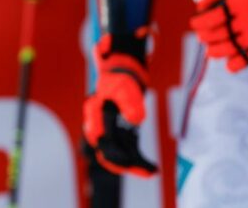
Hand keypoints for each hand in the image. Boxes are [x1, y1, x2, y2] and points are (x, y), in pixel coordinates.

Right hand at [82, 35, 158, 176]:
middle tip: (150, 171)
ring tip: (152, 170)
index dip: (118, 155)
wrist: (122, 75)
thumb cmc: (122, 80)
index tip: (135, 162)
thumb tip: (135, 120)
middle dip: (127, 164)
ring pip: (114, 155)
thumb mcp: (127, 87)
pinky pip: (122, 151)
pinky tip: (150, 165)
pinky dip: (134, 159)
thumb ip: (130, 102)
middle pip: (107, 152)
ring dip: (132, 164)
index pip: (102, 140)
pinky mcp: (114, 133)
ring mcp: (104, 130)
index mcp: (95, 113)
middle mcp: (96, 124)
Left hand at [190, 0, 247, 72]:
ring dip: (216, 52)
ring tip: (210, 52)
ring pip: (230, 48)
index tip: (194, 24)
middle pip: (219, 34)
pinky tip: (229, 64)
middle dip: (205, 37)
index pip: (213, 17)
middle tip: (202, 38)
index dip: (200, 22)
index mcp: (241, 1)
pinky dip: (236, 64)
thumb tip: (199, 8)